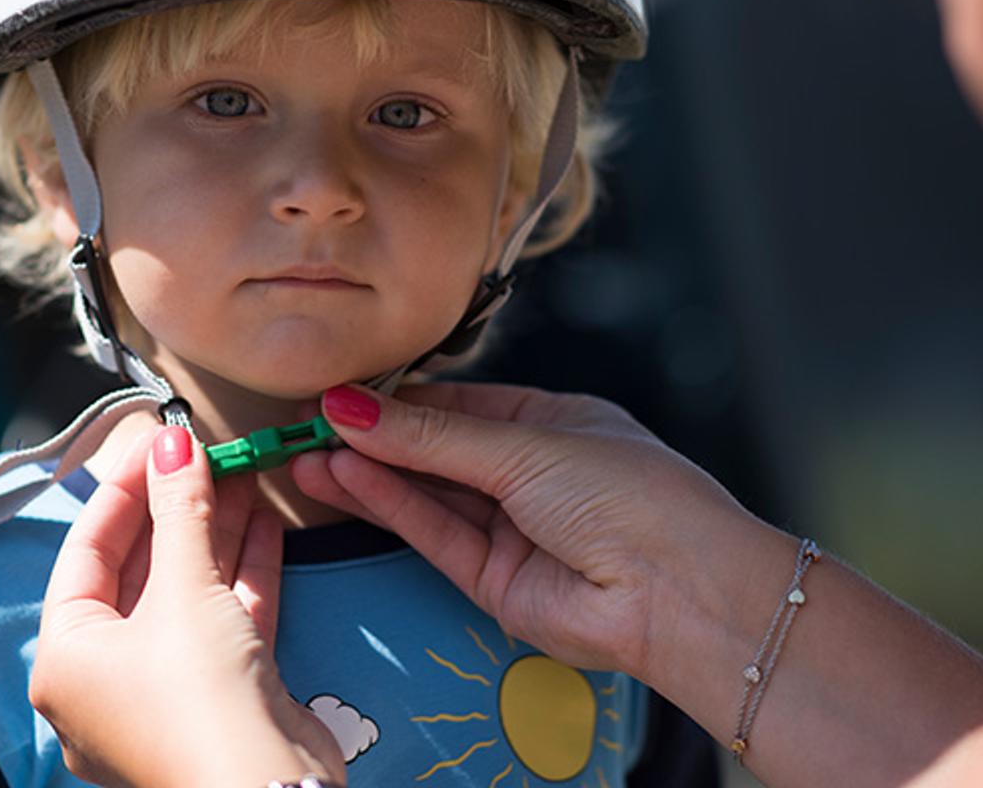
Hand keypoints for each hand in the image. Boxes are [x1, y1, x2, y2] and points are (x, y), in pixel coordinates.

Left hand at [33, 427, 344, 787]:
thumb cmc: (199, 704)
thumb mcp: (184, 590)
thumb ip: (182, 510)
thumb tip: (175, 442)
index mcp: (67, 658)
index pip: (88, 552)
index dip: (126, 488)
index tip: (160, 438)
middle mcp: (107, 679)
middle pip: (139, 571)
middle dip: (177, 507)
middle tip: (206, 451)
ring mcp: (166, 692)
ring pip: (187, 595)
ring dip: (216, 533)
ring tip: (244, 471)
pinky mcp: (220, 699)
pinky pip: (223, 624)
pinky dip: (243, 575)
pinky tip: (266, 523)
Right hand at [292, 383, 759, 684]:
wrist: (678, 594)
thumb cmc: (631, 498)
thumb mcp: (526, 447)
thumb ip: (432, 437)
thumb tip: (351, 407)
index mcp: (557, 425)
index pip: (460, 406)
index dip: (397, 399)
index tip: (337, 389)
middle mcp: (533, 476)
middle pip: (436, 451)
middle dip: (372, 435)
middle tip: (304, 418)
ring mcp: (513, 531)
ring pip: (427, 494)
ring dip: (367, 472)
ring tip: (305, 450)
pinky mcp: (494, 582)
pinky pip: (432, 534)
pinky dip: (388, 505)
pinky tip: (343, 477)